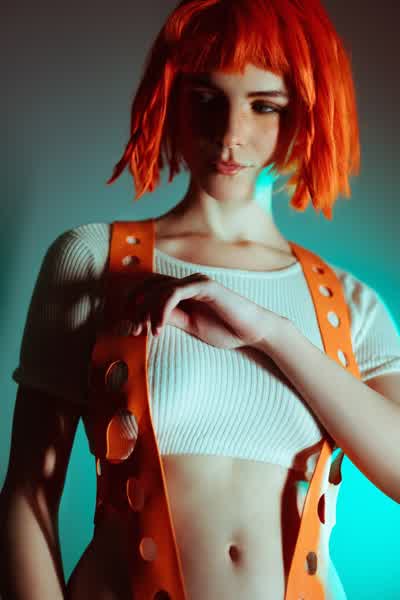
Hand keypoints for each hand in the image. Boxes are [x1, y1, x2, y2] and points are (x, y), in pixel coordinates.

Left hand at [124, 272, 283, 350]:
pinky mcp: (205, 286)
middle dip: (135, 307)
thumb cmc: (225, 329)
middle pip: (149, 285)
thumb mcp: (190, 327)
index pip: (149, 288)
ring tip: (150, 332)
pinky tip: (160, 327)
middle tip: (133, 329)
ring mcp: (196, 281)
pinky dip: (162, 310)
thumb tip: (146, 320)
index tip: (130, 327)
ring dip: (149, 312)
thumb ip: (171, 318)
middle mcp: (187, 281)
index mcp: (183, 290)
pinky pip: (174, 293)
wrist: (254, 331)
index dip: (134, 304)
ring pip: (159, 289)